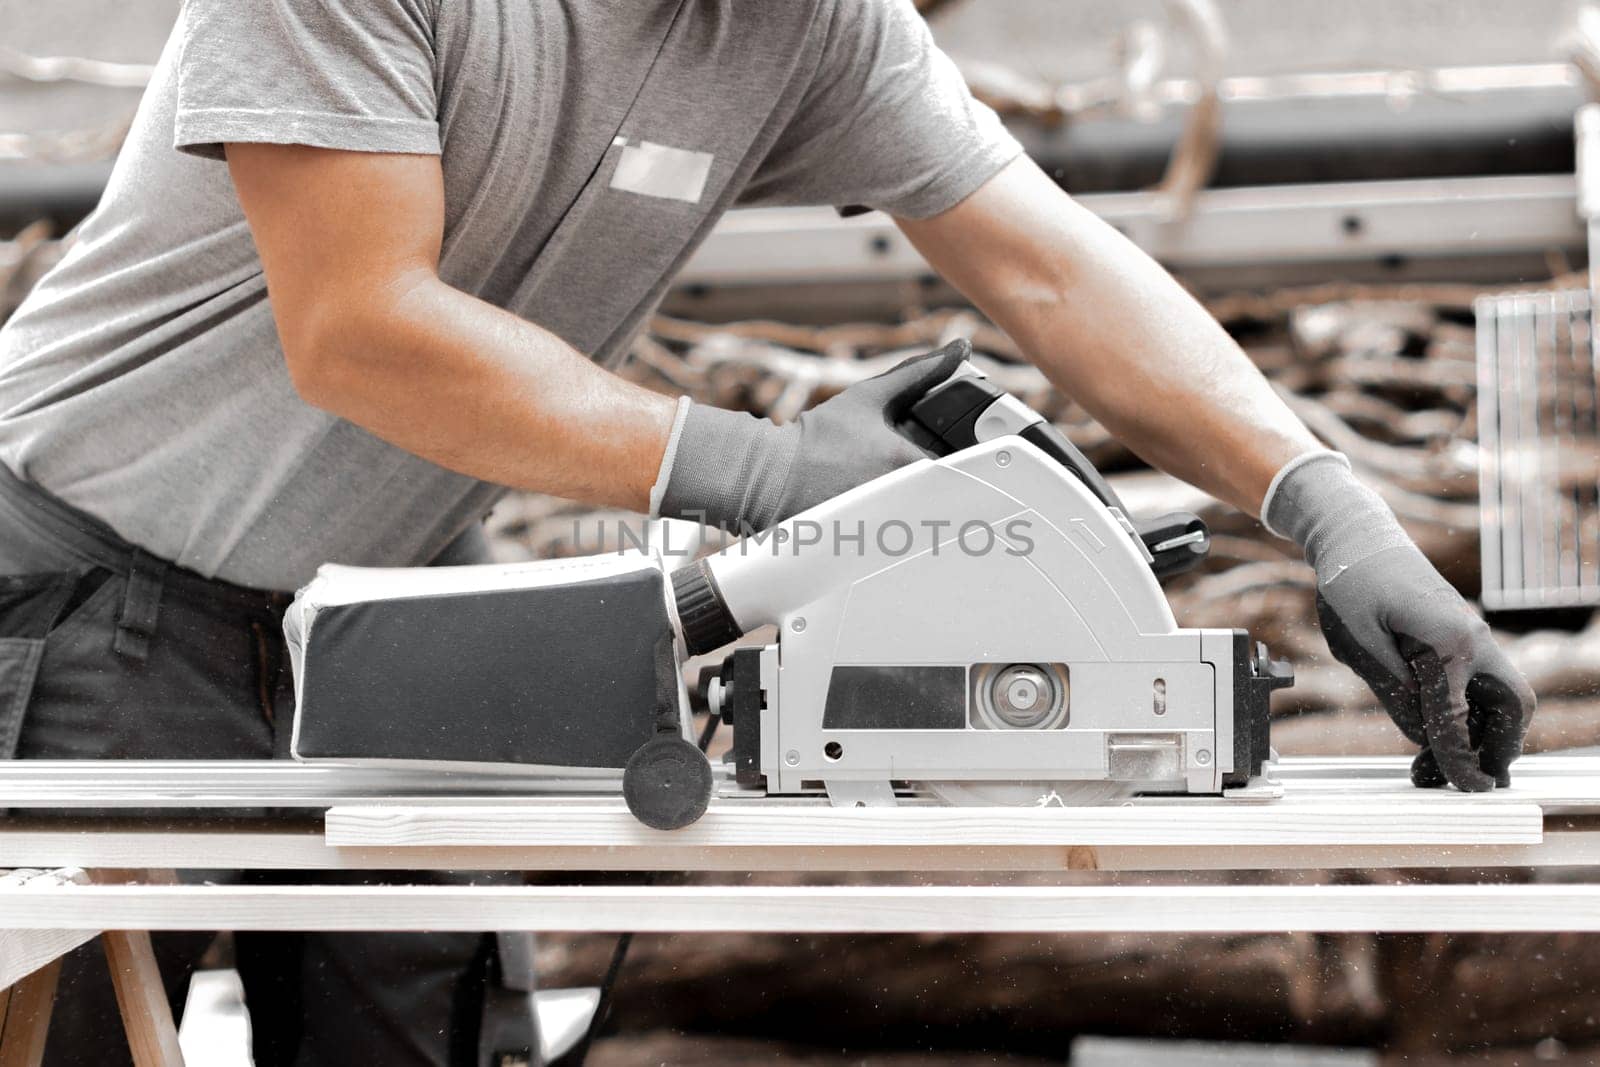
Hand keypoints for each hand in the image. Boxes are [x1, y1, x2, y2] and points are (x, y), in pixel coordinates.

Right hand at [657, 340, 969, 530]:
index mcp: (907, 462)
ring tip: (934, 513)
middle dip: (961, 497)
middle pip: (952, 504)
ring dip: (935, 521)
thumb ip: (919, 372)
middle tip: (968, 493)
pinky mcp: (870, 549)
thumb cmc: (817, 439)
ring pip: (931, 529)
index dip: (982, 467)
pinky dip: (908, 539)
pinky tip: (902, 529)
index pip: (967, 470)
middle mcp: (899, 497)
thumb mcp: (871, 397)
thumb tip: (958, 349)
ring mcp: (885, 527)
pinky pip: (903, 548)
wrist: (770, 477)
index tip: (989, 465)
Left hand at [1265, 453, 1534, 790]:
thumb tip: (1423, 735)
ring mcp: (1471, 638)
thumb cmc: (1352, 583)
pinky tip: (1433, 735)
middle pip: (1511, 708)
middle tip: (1472, 783)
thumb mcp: (1359, 642)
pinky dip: (1465, 715)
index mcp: (1453, 641)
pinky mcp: (1458, 640)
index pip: (1461, 716)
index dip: (1459, 758)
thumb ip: (1393, 690)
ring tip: (1440, 768)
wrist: (1356, 539)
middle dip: (1499, 748)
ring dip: (1481, 736)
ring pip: (1499, 699)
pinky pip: (1475, 685)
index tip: (1463, 789)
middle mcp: (1474, 639)